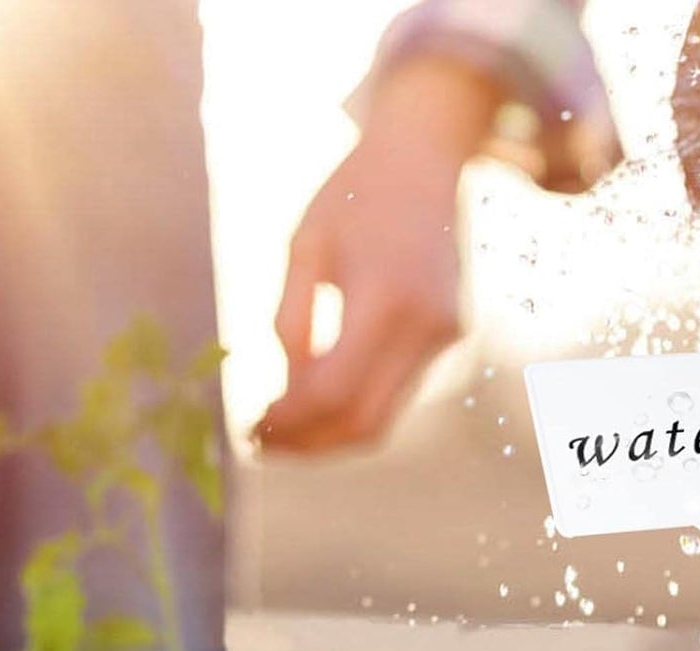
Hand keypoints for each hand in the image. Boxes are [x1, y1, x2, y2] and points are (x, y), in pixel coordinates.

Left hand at [259, 57, 500, 452]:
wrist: (427, 157)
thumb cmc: (354, 194)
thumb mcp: (304, 246)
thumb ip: (293, 321)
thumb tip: (286, 393)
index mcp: (384, 298)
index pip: (331, 393)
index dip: (288, 422)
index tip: (250, 427)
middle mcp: (424, 327)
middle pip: (362, 422)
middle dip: (308, 443)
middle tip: (262, 444)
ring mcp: (442, 337)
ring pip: (382, 419)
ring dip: (329, 436)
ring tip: (282, 430)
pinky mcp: (448, 338)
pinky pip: (395, 394)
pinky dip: (353, 409)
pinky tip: (317, 402)